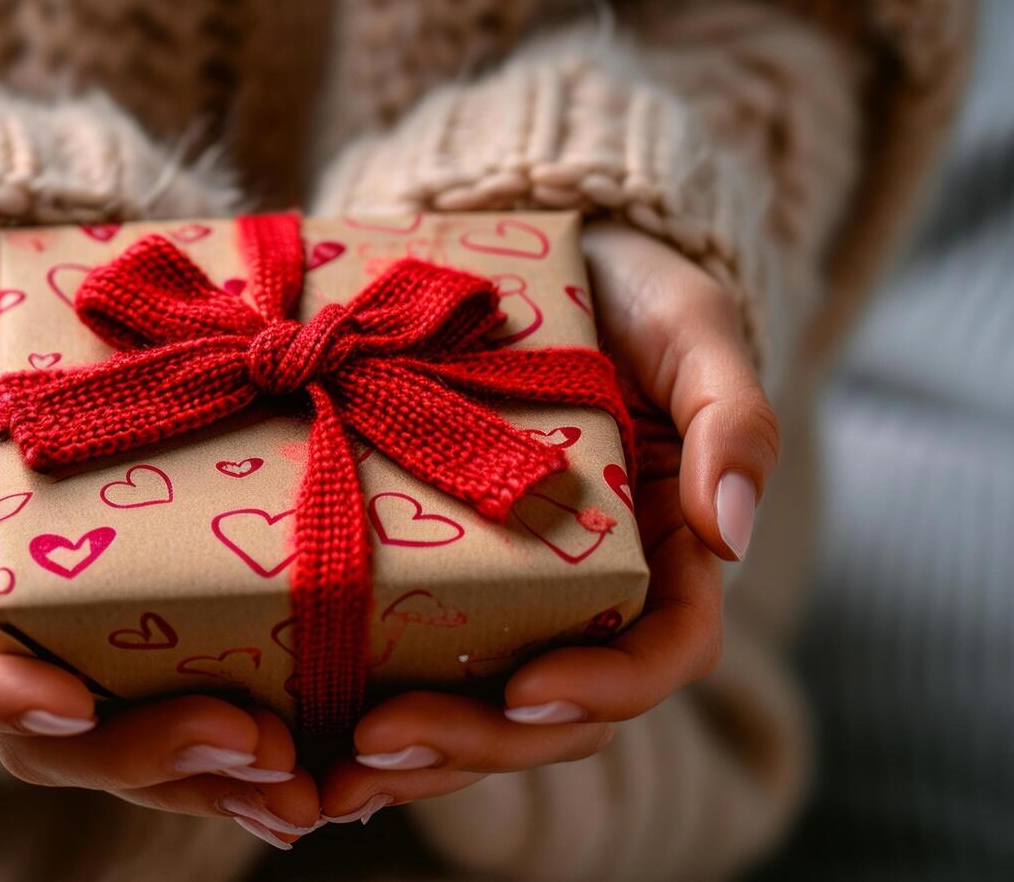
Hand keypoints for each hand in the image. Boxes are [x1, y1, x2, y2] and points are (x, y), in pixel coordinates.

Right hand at [0, 234, 317, 844]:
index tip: (75, 703)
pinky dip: (235, 736)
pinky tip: (313, 758)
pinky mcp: (137, 604)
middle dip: (144, 756)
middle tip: (248, 751)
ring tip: (298, 788)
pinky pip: (177, 688)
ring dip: (207, 775)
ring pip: (124, 734)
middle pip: (51, 730)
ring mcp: (69, 622)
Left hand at [318, 222, 779, 820]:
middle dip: (473, 744)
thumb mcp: (696, 331)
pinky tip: (296, 738)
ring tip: (326, 779)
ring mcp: (511, 592)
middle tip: (377, 747)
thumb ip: (734, 421)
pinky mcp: (436, 574)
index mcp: (664, 555)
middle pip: (551, 711)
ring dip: (412, 758)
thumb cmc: (632, 291)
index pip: (657, 655)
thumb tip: (728, 532)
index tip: (525, 688)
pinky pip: (411, 663)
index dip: (600, 688)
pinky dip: (361, 710)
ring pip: (477, 710)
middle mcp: (587, 592)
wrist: (543, 250)